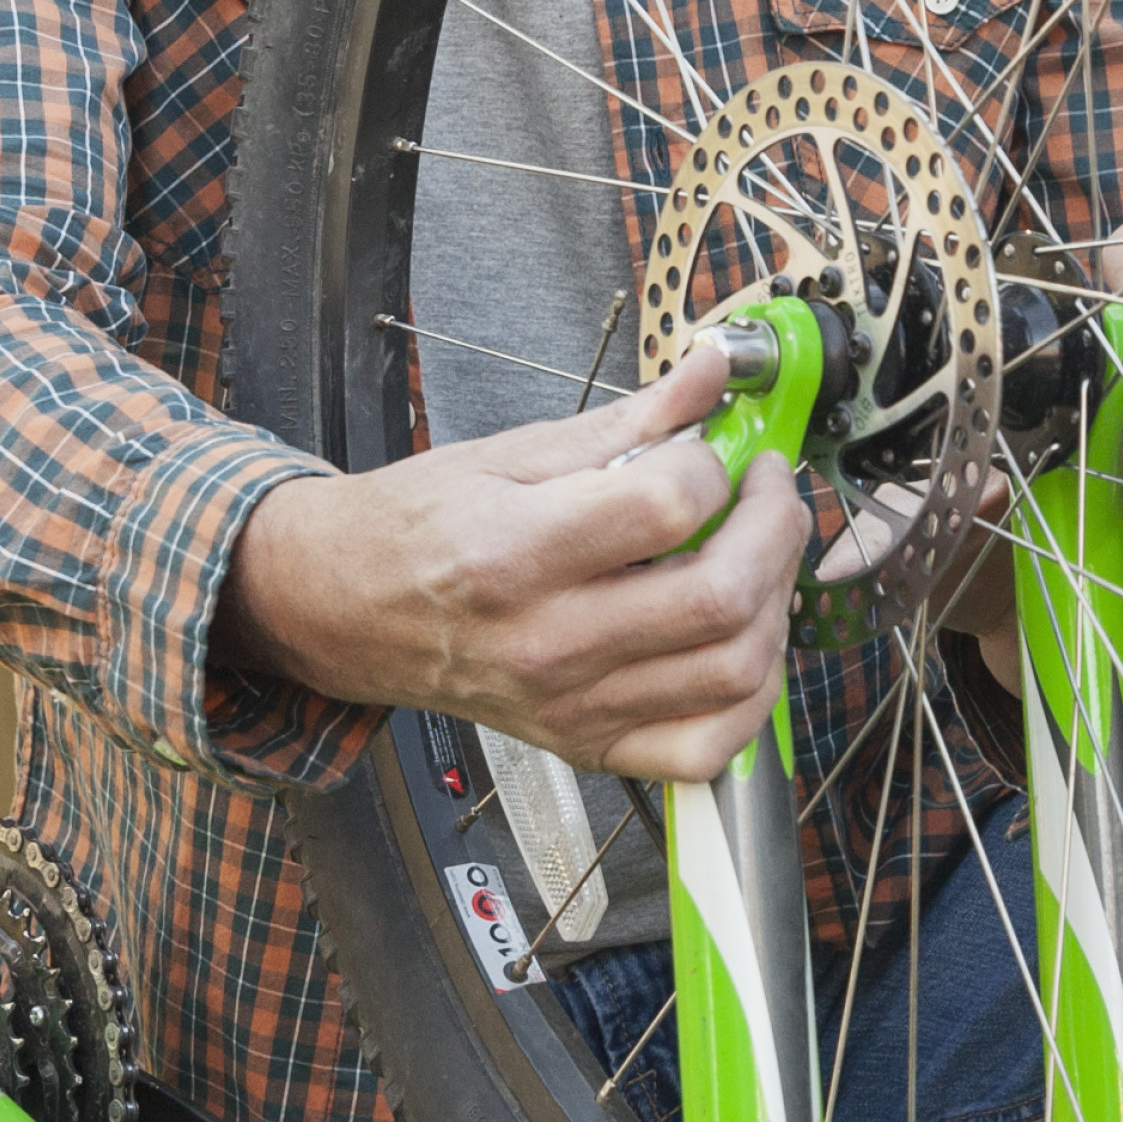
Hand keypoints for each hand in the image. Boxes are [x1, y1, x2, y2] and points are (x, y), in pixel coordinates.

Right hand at [222, 327, 811, 785]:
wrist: (346, 609)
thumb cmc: (419, 527)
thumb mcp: (511, 451)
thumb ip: (627, 420)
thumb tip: (711, 374)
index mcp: (515, 550)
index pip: (669, 506)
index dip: (713, 466)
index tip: (710, 449)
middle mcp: (546, 641)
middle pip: (720, 598)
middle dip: (775, 527)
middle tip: (766, 490)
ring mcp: (572, 704)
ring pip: (733, 672)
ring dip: (776, 602)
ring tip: (758, 555)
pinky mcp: (588, 744)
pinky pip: (708, 747)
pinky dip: (751, 696)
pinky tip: (741, 641)